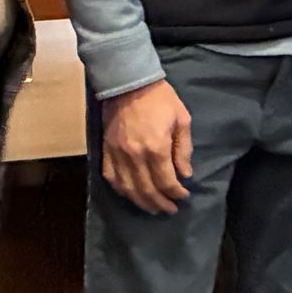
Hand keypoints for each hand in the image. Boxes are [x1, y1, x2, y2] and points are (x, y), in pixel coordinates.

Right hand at [99, 79, 192, 213]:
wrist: (129, 83)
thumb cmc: (161, 99)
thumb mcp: (182, 120)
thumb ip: (184, 150)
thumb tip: (185, 174)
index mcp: (156, 148)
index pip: (166, 181)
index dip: (175, 193)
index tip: (183, 197)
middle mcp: (134, 155)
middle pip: (146, 189)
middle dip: (159, 203)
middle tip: (169, 210)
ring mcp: (117, 154)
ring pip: (127, 188)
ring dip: (140, 202)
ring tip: (152, 208)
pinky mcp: (106, 149)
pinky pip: (110, 176)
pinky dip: (120, 189)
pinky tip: (130, 194)